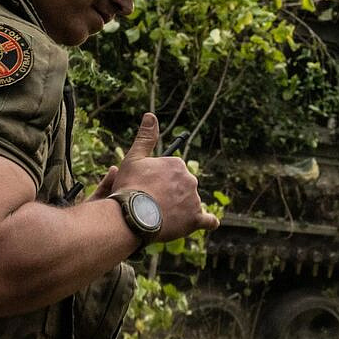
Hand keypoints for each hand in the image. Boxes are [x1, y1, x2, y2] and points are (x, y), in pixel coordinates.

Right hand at [91, 113, 219, 238]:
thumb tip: (150, 115)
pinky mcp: (195, 219)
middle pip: (182, 187)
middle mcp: (190, 179)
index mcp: (177, 164)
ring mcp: (194, 200)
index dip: (160, 181)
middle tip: (153, 203)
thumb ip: (145, 137)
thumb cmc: (130, 187)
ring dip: (181, 209)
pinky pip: (208, 220)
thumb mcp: (133, 158)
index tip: (148, 188)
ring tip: (160, 217)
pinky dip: (208, 221)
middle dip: (171, 194)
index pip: (173, 172)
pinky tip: (209, 222)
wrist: (131, 216)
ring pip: (190, 203)